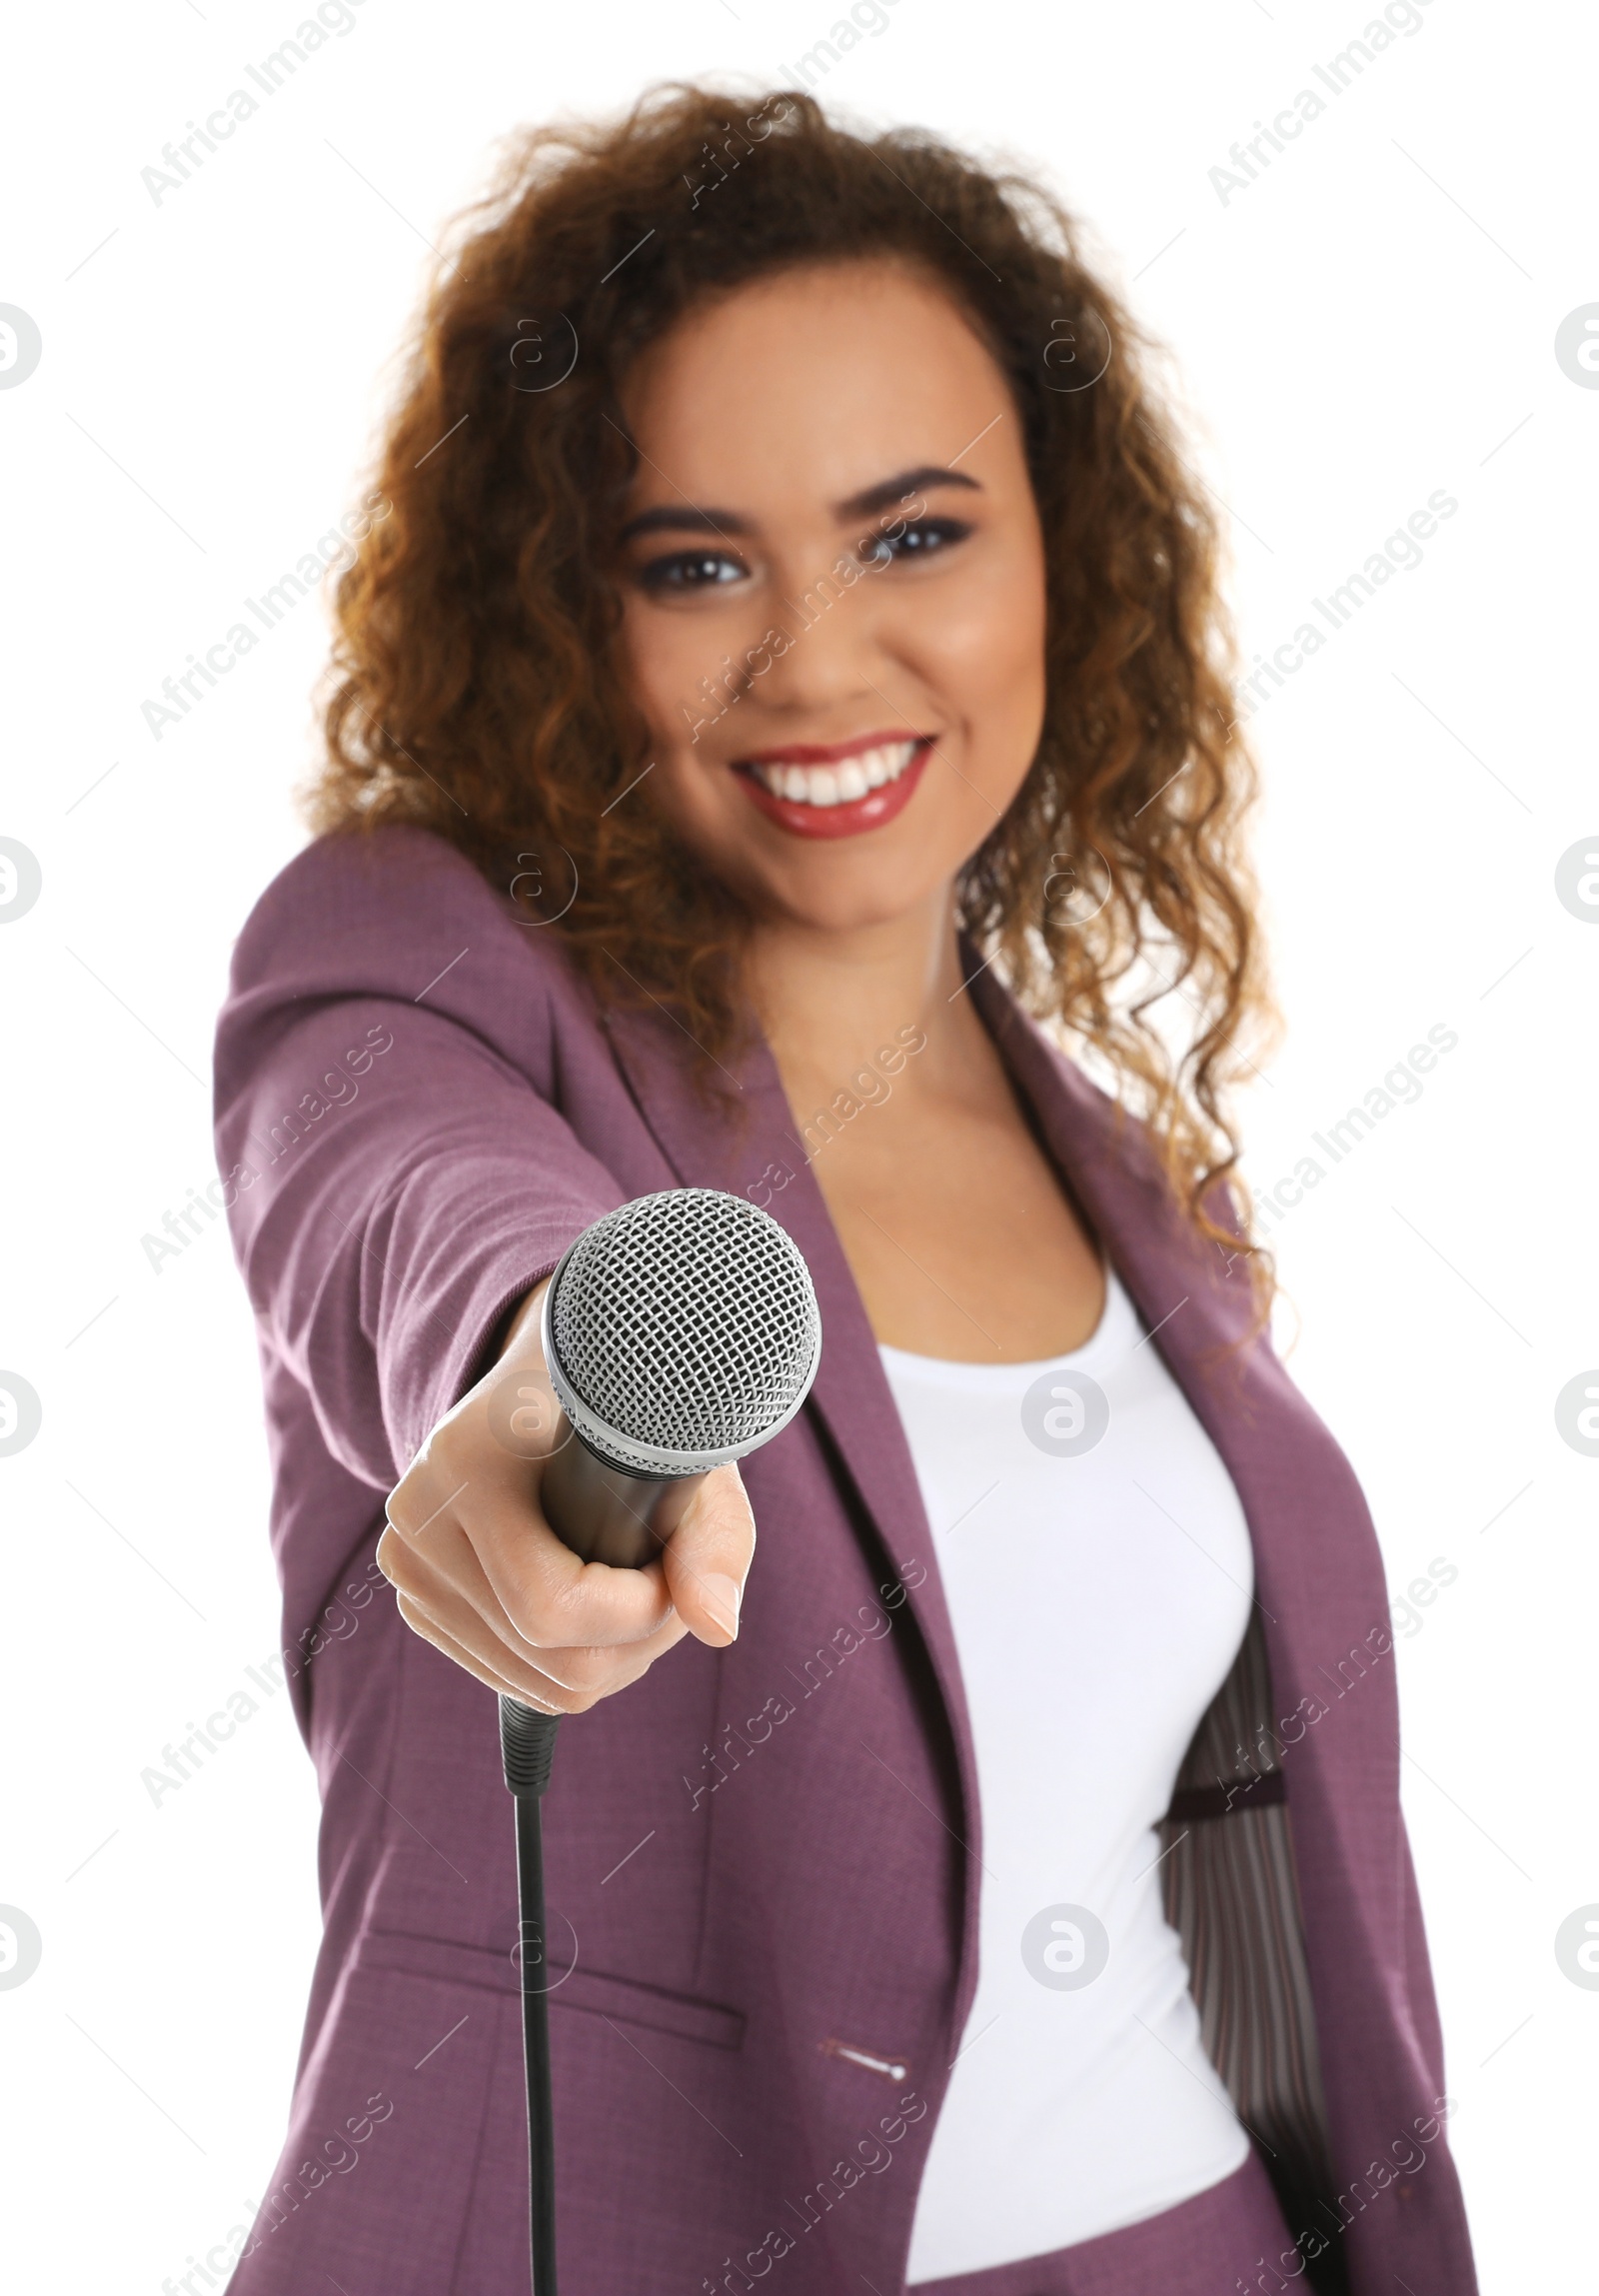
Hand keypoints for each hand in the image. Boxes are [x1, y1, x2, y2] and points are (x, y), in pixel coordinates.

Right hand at [378, 1279, 754, 1711]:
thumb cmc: (626, 1408)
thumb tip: (718, 1628)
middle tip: (669, 1578)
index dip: (642, 1609)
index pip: (554, 1608)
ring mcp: (409, 1567)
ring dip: (613, 1657)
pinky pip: (515, 1681)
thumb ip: (713, 1539)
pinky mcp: (417, 1601)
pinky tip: (594, 1602)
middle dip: (639, 1640)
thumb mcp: (684, 1453)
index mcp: (465, 1464)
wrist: (551, 1379)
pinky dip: (572, 1662)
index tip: (677, 1562)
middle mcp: (418, 1521)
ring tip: (636, 1585)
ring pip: (539, 1685)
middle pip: (555, 1664)